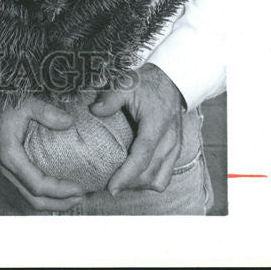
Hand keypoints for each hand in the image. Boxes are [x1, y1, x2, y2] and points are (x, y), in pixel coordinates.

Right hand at [0, 98, 84, 211]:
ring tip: (73, 197)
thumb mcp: (25, 103)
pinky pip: (27, 189)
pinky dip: (44, 195)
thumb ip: (47, 112)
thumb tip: (69, 122)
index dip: (60, 191)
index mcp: (11, 156)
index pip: (38, 185)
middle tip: (81, 196)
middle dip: (60, 203)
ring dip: (53, 202)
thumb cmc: (2, 104)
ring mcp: (7, 171)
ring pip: (30, 197)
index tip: (79, 188)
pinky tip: (58, 190)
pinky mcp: (10, 168)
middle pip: (35, 199)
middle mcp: (7, 168)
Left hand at [90, 62, 183, 194]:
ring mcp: (175, 148)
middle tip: (109, 185)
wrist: (171, 82)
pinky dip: (151, 180)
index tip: (112, 187)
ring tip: (121, 182)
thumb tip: (94, 111)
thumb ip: (111, 99)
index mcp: (156, 125)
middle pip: (150, 174)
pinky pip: (165, 176)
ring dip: (140, 185)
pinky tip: (135, 176)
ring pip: (160, 180)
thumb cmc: (146, 84)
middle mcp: (169, 140)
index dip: (127, 175)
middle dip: (130, 184)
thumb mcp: (126, 84)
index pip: (142, 157)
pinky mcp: (176, 151)